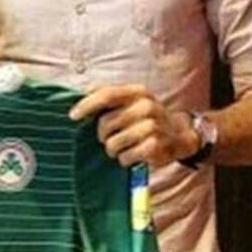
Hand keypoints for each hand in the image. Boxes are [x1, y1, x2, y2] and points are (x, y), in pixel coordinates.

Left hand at [68, 84, 198, 167]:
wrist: (179, 135)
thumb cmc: (147, 118)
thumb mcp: (133, 100)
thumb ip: (110, 95)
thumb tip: (82, 94)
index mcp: (137, 92)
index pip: (107, 95)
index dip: (87, 105)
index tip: (72, 116)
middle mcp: (146, 106)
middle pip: (106, 123)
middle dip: (102, 135)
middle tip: (107, 138)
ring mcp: (152, 126)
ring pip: (113, 143)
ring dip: (113, 149)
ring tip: (121, 148)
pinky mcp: (155, 145)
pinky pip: (126, 156)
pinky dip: (124, 159)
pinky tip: (130, 155)